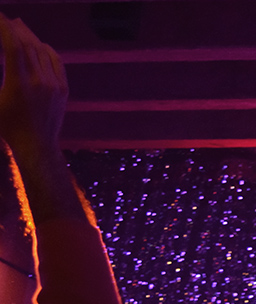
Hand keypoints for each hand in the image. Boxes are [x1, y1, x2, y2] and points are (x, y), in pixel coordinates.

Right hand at [0, 14, 67, 155]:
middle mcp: (40, 81)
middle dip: (15, 29)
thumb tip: (2, 60)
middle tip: (5, 19)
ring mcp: (54, 85)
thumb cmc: (7, 126)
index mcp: (19, 83)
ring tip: (18, 26)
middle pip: (28, 45)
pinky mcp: (63, 89)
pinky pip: (56, 61)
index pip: (14, 46)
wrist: (36, 145)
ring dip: (30, 36)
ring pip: (43, 51)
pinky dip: (46, 49)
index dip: (4, 28)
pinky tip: (38, 44)